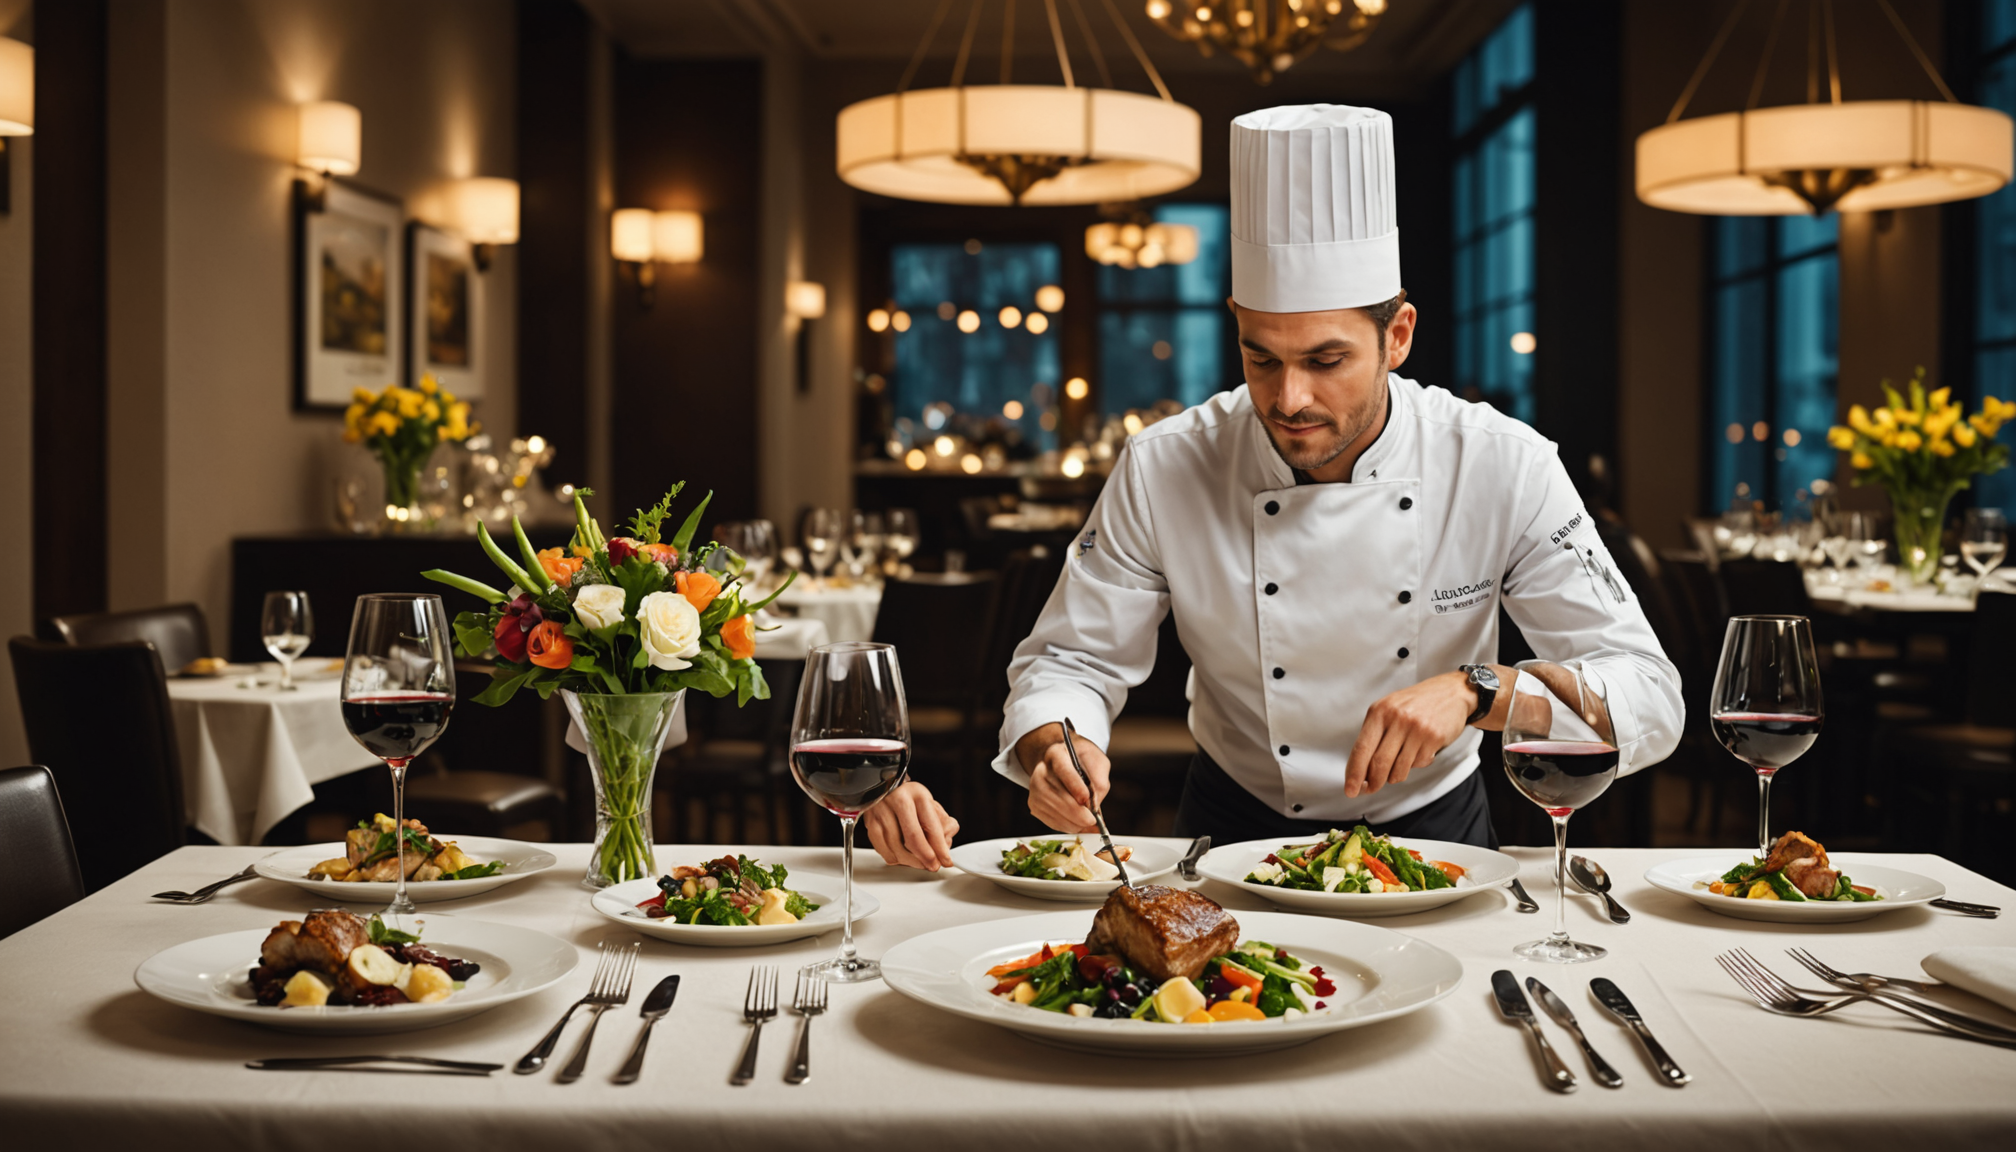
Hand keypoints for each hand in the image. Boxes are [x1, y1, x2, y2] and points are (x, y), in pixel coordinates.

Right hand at [861, 781, 960, 870]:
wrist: (884, 787)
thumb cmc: (909, 798)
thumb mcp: (929, 803)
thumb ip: (941, 822)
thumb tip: (946, 843)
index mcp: (917, 795)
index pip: (931, 826)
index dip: (940, 848)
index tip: (945, 860)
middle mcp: (898, 801)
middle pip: (912, 838)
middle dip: (925, 858)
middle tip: (933, 866)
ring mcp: (881, 812)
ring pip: (896, 848)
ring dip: (911, 862)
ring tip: (920, 863)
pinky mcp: (870, 823)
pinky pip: (884, 851)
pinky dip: (896, 858)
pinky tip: (904, 857)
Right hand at [1016, 723, 1110, 832]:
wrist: (1063, 762)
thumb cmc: (1083, 762)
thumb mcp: (1097, 761)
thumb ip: (1099, 779)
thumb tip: (1094, 805)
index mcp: (1057, 754)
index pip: (1063, 769)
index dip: (1074, 786)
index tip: (1086, 799)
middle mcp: (1041, 771)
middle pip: (1056, 795)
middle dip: (1077, 813)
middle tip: (1093, 820)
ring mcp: (1034, 789)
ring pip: (1054, 811)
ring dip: (1074, 822)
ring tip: (1088, 821)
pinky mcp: (1034, 804)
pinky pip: (1051, 821)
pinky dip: (1067, 826)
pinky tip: (1077, 822)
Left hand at [1344, 671, 1475, 798]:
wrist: (1452, 692)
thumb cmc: (1416, 703)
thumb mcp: (1389, 709)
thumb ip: (1374, 734)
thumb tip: (1361, 769)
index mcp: (1379, 711)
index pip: (1361, 748)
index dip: (1354, 773)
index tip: (1350, 789)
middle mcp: (1397, 718)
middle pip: (1379, 763)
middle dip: (1373, 782)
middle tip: (1371, 789)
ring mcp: (1416, 728)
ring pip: (1398, 768)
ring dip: (1395, 775)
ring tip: (1399, 765)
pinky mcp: (1434, 737)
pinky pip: (1418, 764)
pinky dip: (1415, 764)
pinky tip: (1419, 750)